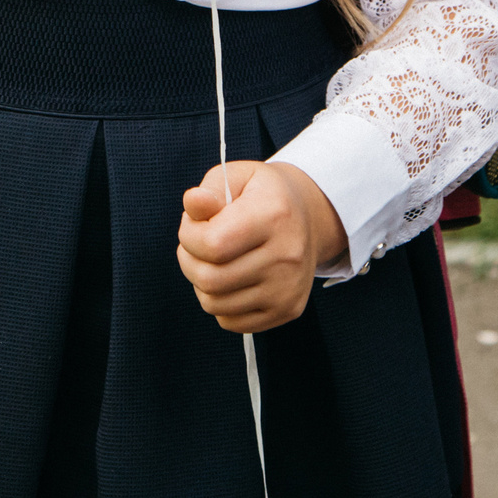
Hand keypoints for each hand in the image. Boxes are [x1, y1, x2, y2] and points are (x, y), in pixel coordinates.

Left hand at [176, 160, 347, 333]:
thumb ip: (210, 188)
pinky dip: (219, 302)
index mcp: (274, 215)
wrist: (309, 217)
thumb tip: (193, 201)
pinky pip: (231, 321)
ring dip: (202, 282)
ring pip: (215, 304)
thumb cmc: (263, 195)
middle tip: (198, 243)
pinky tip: (230, 278)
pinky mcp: (287, 310)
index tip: (194, 223)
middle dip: (189, 260)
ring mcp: (289, 288)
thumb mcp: (237, 176)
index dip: (189, 236)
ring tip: (214, 260)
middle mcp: (287, 256)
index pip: (212, 245)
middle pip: (210, 279)